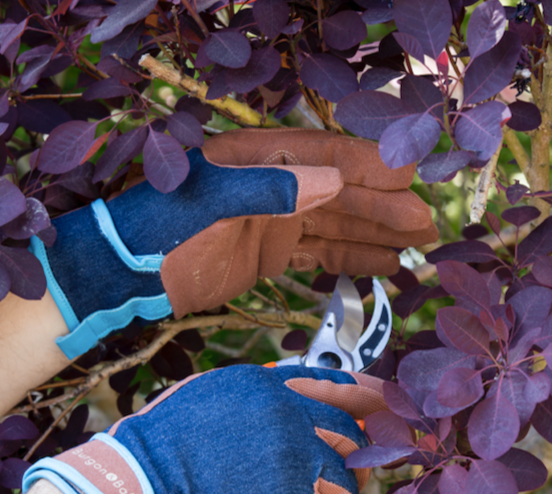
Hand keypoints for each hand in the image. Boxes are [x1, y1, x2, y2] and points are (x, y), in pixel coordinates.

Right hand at [22, 365, 386, 493]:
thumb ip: (246, 403)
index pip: (332, 384)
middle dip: (359, 465)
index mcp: (263, 384)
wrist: (133, 490)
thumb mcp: (202, 402)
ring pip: (346, 487)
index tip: (390, 407)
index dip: (369, 397)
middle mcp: (285, 413)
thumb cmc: (154, 450)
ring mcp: (291, 457)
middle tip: (352, 486)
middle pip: (350, 437)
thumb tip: (275, 409)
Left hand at [33, 129, 437, 357]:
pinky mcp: (268, 255)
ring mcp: (272, 222)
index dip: (372, 169)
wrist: (125, 277)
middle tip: (426, 228)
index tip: (413, 182)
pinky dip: (348, 261)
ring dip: (374, 237)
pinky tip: (378, 267)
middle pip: (340, 194)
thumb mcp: (210, 207)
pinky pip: (318, 255)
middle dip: (383, 210)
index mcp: (259, 161)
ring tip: (415, 250)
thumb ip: (270, 191)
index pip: (326, 158)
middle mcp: (273, 186)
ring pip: (335, 226)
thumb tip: (335, 180)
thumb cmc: (158, 234)